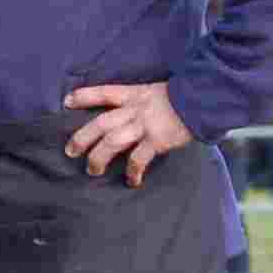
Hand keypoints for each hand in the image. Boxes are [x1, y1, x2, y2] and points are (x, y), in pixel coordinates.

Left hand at [63, 82, 194, 186]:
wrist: (206, 98)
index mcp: (134, 95)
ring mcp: (145, 125)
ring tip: (92, 170)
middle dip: (82, 137)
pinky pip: (138, 159)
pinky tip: (131, 181)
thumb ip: (142, 102)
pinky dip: (132, 172)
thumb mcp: (157, 91)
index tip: (66, 102)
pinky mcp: (158, 140)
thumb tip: (131, 113)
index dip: (84, 96)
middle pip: (101, 123)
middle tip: (69, 151)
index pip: (104, 93)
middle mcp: (135, 109)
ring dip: (98, 158)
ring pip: (112, 142)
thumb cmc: (184, 97)